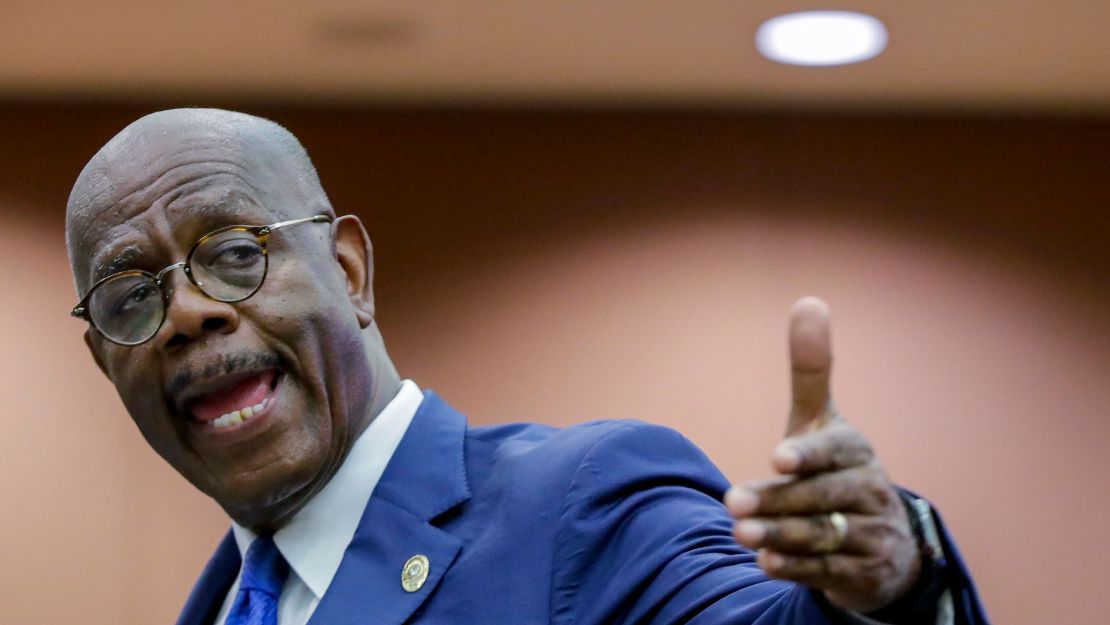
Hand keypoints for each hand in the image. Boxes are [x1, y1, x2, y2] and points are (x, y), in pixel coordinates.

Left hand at [724, 297, 920, 612]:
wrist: (881, 538)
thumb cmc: (836, 468)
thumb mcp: (821, 421)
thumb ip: (812, 370)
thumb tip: (809, 301)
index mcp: (855, 450)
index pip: (834, 451)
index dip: (808, 455)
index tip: (777, 458)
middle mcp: (868, 491)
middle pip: (820, 497)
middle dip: (777, 501)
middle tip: (732, 503)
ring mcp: (869, 534)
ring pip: (823, 536)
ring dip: (781, 536)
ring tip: (742, 535)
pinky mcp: (862, 572)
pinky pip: (828, 572)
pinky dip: (797, 568)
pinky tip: (766, 562)